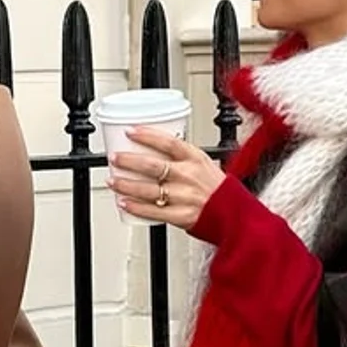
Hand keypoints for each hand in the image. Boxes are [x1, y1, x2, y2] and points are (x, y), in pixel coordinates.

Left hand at [107, 127, 227, 229]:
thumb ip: (181, 156)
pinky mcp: (181, 216)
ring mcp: (184, 197)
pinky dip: (135, 207)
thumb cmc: (217, 188)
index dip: (147, 135)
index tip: (130, 131)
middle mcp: (188, 177)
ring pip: (148, 189)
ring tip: (112, 180)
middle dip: (128, 161)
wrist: (234, 215)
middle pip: (153, 166)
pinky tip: (123, 202)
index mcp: (195, 159)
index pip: (169, 142)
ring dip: (126, 185)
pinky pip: (153, 211)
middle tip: (114, 157)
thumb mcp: (204, 163)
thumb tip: (153, 146)